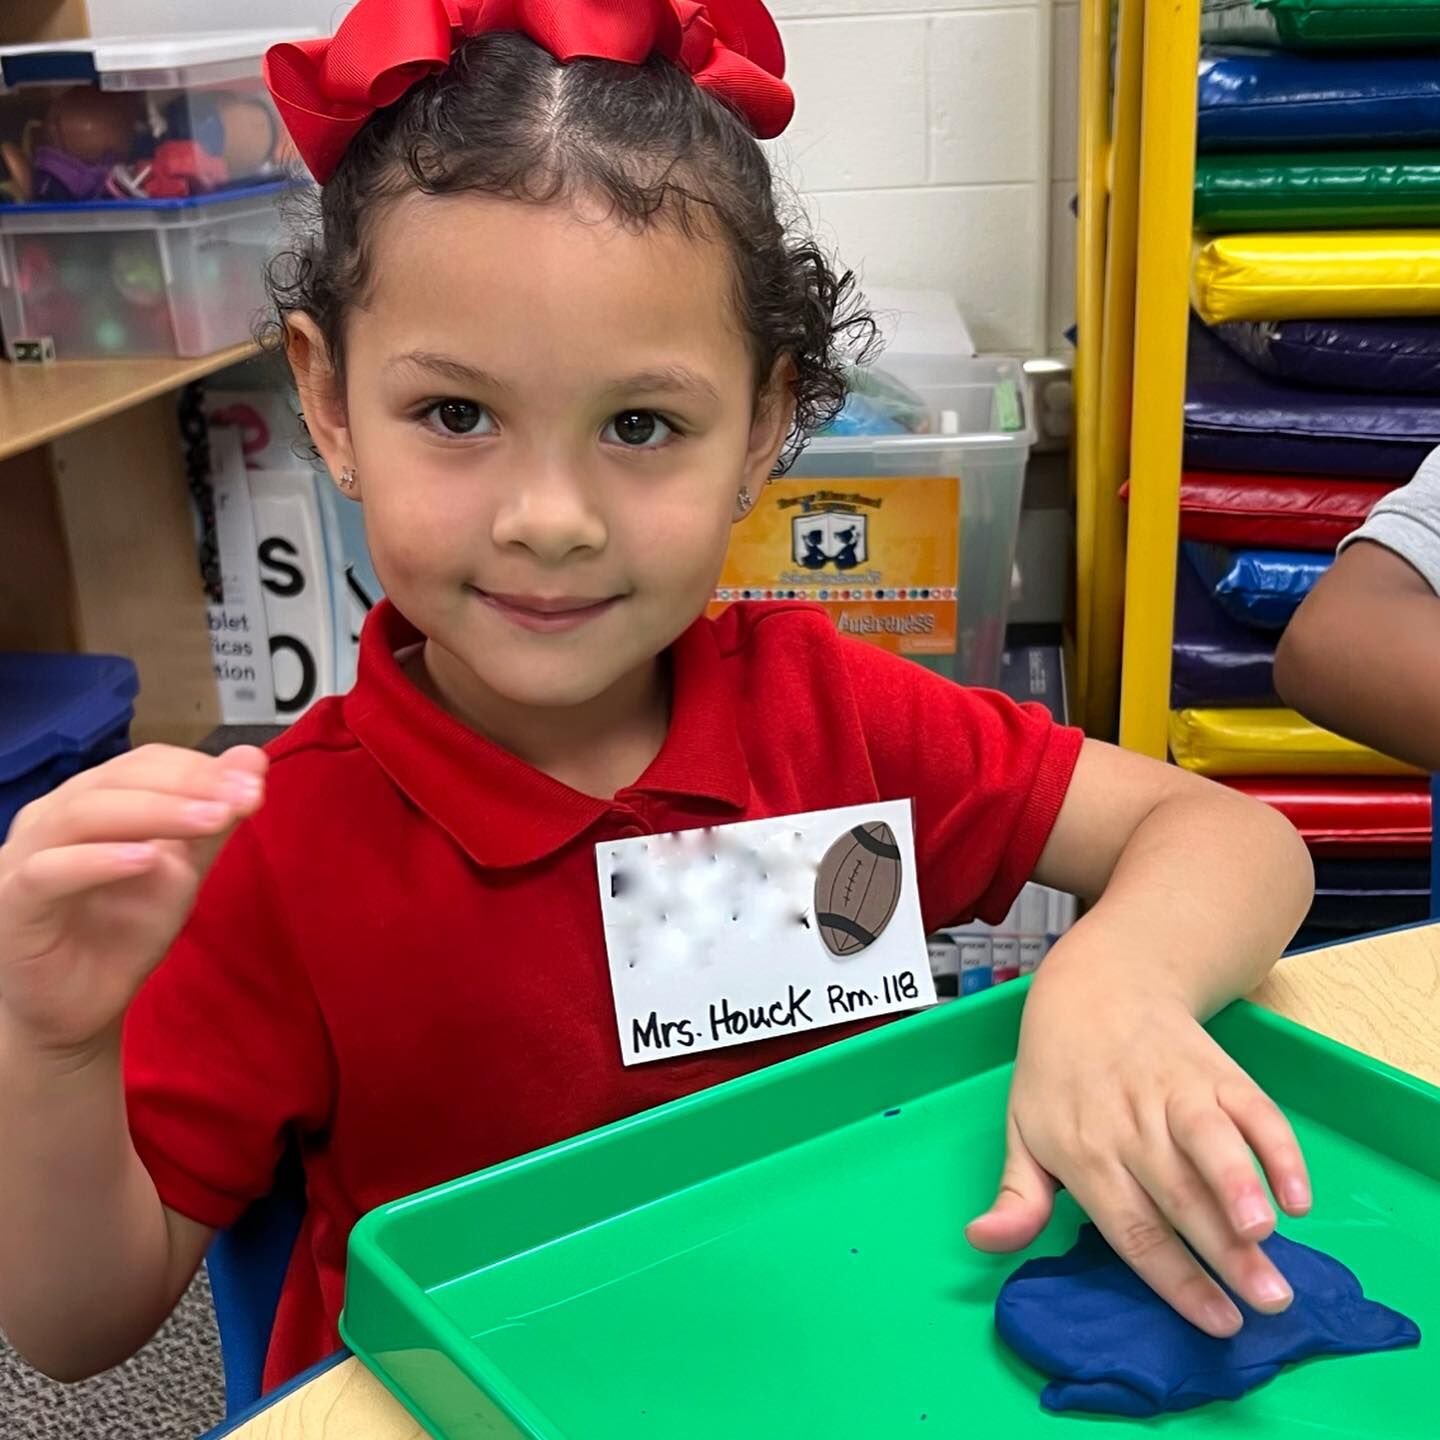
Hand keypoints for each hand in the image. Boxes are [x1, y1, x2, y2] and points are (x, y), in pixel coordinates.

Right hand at [0, 745, 267, 1059]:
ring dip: (155, 812)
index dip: (199, 767)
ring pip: (83, 814)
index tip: (253, 782)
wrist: (84, 1005)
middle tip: (244, 796)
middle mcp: (50, 818)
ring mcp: (23, 857)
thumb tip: (252, 758)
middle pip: (115, 780)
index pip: (143, 764)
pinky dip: (98, 861)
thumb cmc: (124, 931)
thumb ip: (212, 819)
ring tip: (211, 820)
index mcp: (89, 800)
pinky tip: (146, 859)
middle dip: (187, 784)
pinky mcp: (10, 903)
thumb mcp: (182, 871)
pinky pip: (48, 872)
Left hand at [966, 965, 1312, 1336]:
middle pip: (1178, 1194)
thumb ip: (1017, 1196)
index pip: (1130, 1225)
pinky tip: (1299, 1194)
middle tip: (1268, 1301)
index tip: (1217, 1323)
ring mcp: (1176, 1093)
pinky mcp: (1217, 1071)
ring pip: (1210, 1142)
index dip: (1174, 1276)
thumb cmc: (1057, 1073)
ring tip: (1269, 1235)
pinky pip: (1254, 1110)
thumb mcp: (1021, 1129)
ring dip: (1241, 1186)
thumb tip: (983, 1241)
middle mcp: (1131, 1123)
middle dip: (1224, 1251)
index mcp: (1082, 1149)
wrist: (1096, 986)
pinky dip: (1279, 1150)